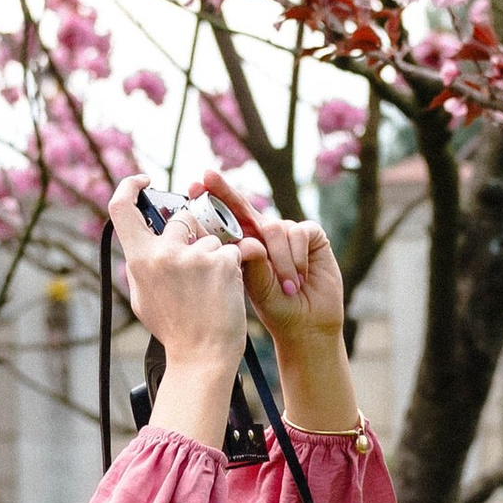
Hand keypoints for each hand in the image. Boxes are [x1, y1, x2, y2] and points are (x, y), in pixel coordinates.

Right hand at [109, 174, 245, 377]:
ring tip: (210, 290)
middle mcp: (163, 253)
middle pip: (181, 220)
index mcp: (139, 260)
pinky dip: (232, 268)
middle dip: (194, 235)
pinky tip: (225, 291)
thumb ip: (142, 264)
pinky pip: (232, 251)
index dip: (129, 187)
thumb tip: (143, 237)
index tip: (142, 181)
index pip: (121, 209)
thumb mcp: (142, 297)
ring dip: (215, 257)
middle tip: (199, 267)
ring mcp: (194, 257)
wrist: (202, 356)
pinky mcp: (222, 263)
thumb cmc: (174, 329)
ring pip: (211, 238)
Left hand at [193, 174, 362, 435]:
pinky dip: (297, 258)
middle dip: (224, 191)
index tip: (191, 186)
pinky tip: (301, 279)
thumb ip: (248, 263)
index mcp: (244, 245)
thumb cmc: (276, 309)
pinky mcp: (311, 236)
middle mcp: (264, 234)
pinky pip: (299, 232)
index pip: (225, 218)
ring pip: (276, 227)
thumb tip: (247, 242)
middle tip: (208, 176)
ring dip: (281, 260)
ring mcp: (288, 233)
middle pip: (244, 206)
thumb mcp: (254, 287)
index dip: (211, 200)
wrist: (306, 326)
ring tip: (288, 288)